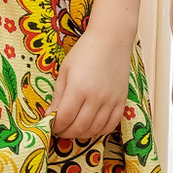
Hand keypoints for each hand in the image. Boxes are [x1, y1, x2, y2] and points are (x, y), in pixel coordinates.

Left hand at [50, 23, 133, 142]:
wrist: (112, 39)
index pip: (64, 118)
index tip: (51, 126)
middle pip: (79, 127)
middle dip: (66, 133)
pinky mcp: (122, 99)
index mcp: (78, 88)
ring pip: (95, 128)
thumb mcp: (65, 71)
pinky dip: (101, 130)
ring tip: (75, 128)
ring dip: (82, 133)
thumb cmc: (85, 52)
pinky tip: (93, 126)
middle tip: (60, 130)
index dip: (55, 127)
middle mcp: (96, 97)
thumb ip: (58, 96)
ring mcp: (111, 100)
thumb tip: (50, 116)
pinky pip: (112, 124)